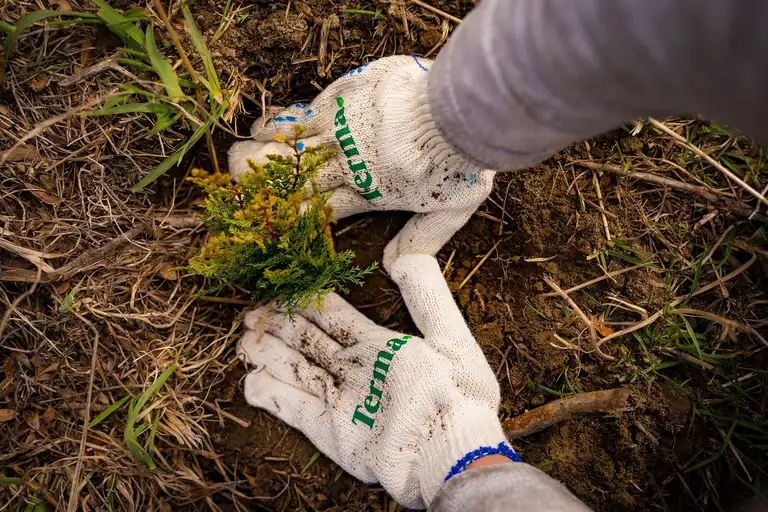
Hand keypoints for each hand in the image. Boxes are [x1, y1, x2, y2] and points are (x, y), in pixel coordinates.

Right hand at [228, 56, 494, 270]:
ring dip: (263, 157)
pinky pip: (302, 114)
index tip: (272, 227)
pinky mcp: (343, 100)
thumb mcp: (451, 211)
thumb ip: (422, 240)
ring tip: (237, 164)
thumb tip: (393, 267)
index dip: (294, 219)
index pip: (320, 211)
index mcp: (370, 193)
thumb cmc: (461, 162)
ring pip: (294, 148)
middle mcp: (349, 166)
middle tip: (239, 195)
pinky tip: (262, 129)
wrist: (462, 110)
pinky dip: (280, 124)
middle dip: (267, 190)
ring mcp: (343, 132)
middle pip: (298, 181)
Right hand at [237, 254, 518, 508]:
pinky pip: (295, 410)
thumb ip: (427, 295)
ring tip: (244, 341)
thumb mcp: (449, 336)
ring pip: (297, 371)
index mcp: (380, 346)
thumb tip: (403, 258)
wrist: (453, 450)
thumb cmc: (458, 393)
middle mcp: (356, 371)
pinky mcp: (332, 433)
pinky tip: (250, 380)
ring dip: (270, 355)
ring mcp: (342, 401)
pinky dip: (272, 396)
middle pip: (309, 342)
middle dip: (281, 327)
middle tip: (250, 314)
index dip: (309, 303)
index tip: (283, 290)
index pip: (335, 318)